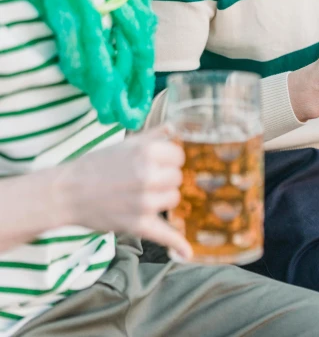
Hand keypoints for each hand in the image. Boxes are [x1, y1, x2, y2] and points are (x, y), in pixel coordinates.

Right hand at [59, 126, 191, 258]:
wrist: (68, 192)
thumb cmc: (96, 165)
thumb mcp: (126, 144)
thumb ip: (154, 135)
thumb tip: (174, 127)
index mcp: (147, 152)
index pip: (178, 156)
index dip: (168, 159)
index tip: (157, 162)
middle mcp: (148, 176)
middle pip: (177, 178)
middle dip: (164, 178)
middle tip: (143, 179)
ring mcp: (144, 202)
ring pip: (173, 199)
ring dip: (162, 198)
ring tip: (141, 195)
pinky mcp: (138, 225)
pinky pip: (164, 234)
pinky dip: (177, 244)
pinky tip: (187, 253)